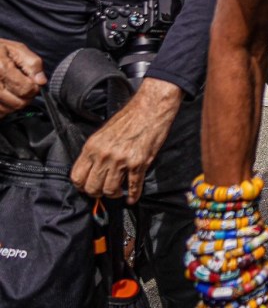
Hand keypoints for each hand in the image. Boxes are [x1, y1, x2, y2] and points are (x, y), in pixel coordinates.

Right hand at [0, 39, 45, 115]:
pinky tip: (5, 97)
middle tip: (25, 88)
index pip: (25, 89)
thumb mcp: (17, 49)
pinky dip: (4, 109)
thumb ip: (33, 64)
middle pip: (17, 103)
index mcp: (0, 67)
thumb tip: (41, 81)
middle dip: (27, 97)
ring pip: (7, 111)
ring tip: (14, 92)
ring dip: (15, 104)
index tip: (34, 83)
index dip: (34, 88)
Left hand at [70, 77, 182, 202]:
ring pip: (110, 190)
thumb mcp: (103, 133)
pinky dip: (133, 195)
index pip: (77, 177)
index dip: (82, 186)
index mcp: (92, 147)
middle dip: (97, 193)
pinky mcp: (139, 163)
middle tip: (103, 191)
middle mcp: (104, 155)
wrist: (150, 108)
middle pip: (92, 187)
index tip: (88, 187)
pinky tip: (132, 198)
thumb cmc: (129, 118)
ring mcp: (121, 160)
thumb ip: (95, 151)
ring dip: (114, 194)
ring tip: (118, 192)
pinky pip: (133, 186)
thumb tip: (92, 169)